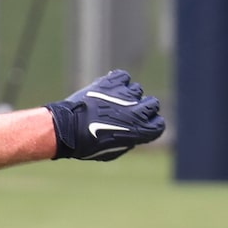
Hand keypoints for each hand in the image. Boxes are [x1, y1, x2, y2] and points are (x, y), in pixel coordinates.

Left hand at [48, 70, 164, 161]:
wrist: (68, 128)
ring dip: (128, 95)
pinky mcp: (111, 83)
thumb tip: (134, 130)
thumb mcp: (114, 151)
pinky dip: (119, 81)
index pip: (159, 123)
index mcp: (140, 130)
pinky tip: (110, 88)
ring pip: (137, 89)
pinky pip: (123, 76)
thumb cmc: (88, 144)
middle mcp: (137, 111)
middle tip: (129, 112)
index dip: (152, 124)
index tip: (143, 125)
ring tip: (113, 101)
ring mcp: (124, 95)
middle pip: (153, 103)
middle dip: (144, 108)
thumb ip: (130, 138)